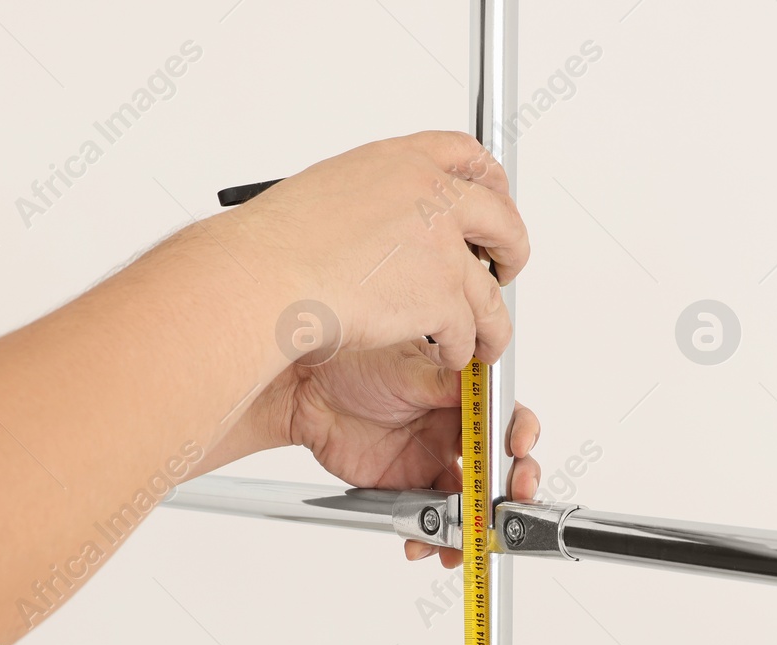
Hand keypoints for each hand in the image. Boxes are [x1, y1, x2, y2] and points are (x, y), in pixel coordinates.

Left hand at [204, 340, 541, 567]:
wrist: (307, 392)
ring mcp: (433, 462)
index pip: (507, 420)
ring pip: (468, 502)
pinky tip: (424, 544)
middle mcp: (455, 432)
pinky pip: (431, 519)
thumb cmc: (355, 363)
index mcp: (465, 397)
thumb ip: (444, 385)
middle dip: (508, 493)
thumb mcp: (405, 368)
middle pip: (498, 469)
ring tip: (463, 542)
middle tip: (506, 508)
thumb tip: (478, 390)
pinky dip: (432, 537)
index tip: (516, 450)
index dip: (519, 436)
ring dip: (472, 527)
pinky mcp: (409, 488)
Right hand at [222, 131, 529, 371]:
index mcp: (404, 161)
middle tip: (504, 270)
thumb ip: (378, 200)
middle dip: (511, 250)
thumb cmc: (277, 243)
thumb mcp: (333, 191)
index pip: (468, 157)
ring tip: (485, 340)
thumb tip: (392, 224)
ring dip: (491, 321)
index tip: (495, 201)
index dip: (492, 184)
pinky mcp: (440, 297)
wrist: (265, 277)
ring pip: (491, 292)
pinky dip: (460, 349)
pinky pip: (467, 331)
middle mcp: (432, 197)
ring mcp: (442, 248)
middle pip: (502, 220)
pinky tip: (447, 355)